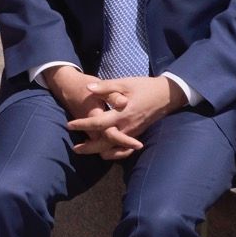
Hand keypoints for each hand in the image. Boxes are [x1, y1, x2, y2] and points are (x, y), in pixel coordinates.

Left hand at [62, 72, 180, 160]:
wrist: (166, 95)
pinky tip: (105, 151)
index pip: (98, 123)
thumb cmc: (143, 87)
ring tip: (87, 150)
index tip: (69, 125)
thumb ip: (105, 87)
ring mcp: (133, 133)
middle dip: (89, 148)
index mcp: (122, 114)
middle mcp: (127, 127)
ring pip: (114, 149)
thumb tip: (88, 88)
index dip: (82, 124)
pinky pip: (124, 150)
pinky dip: (114, 153)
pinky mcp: (137, 135)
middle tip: (75, 148)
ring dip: (100, 151)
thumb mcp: (124, 83)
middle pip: (105, 144)